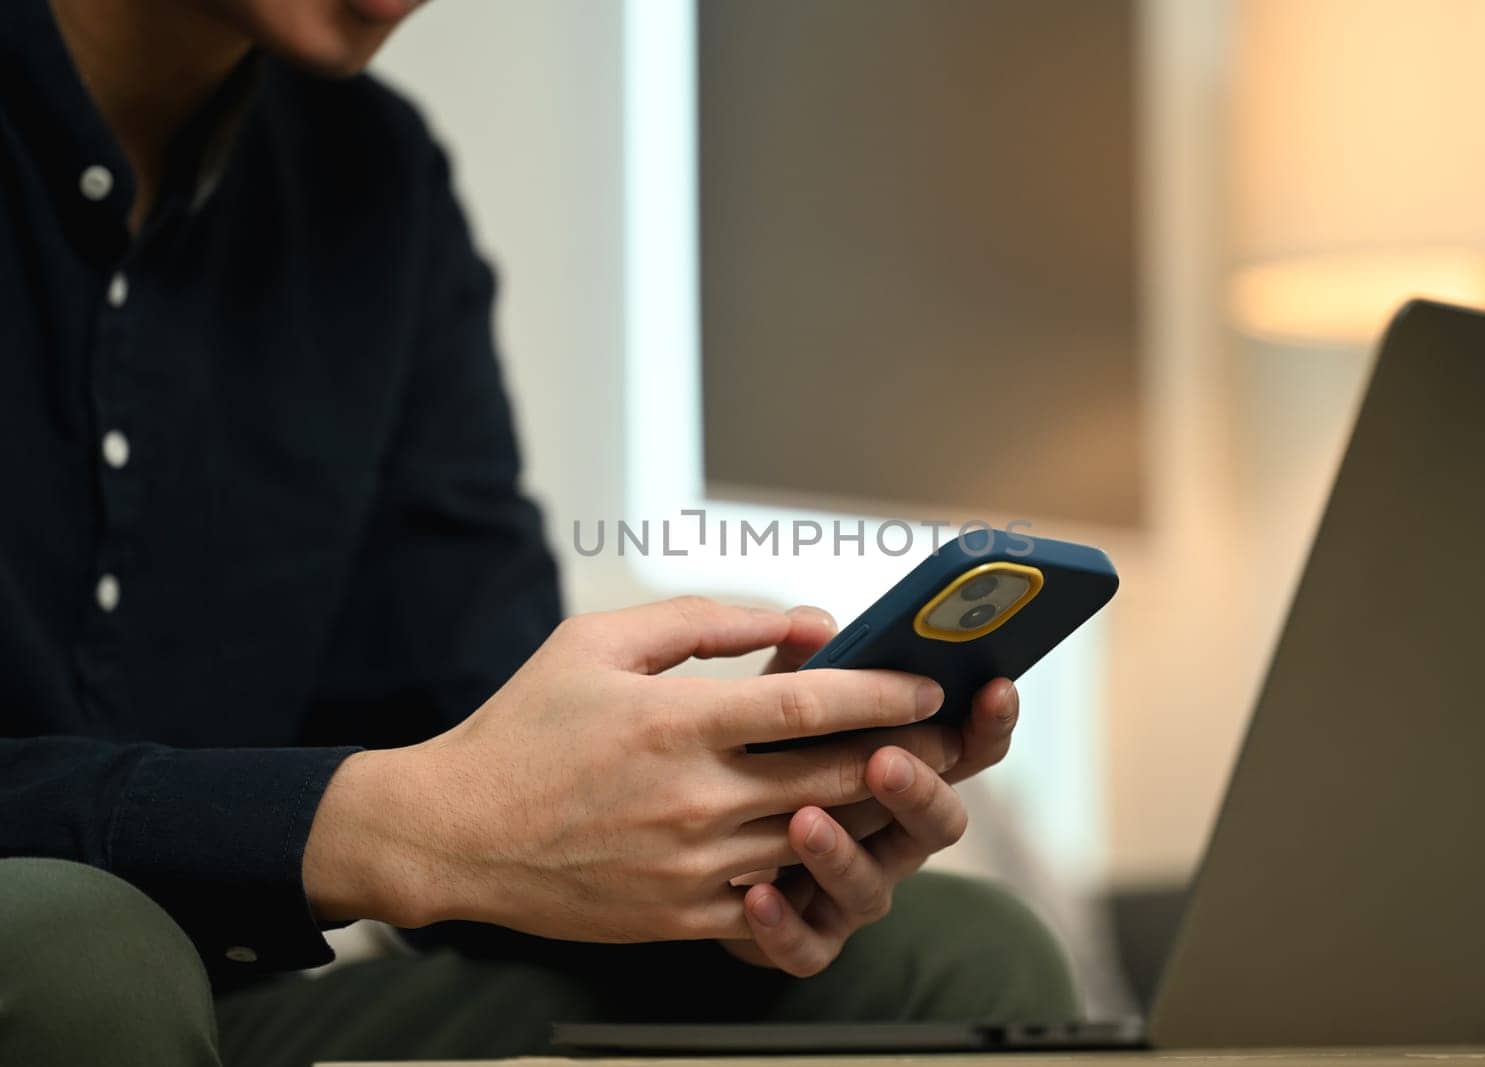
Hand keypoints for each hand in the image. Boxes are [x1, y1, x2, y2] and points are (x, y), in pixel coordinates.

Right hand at [302, 597, 959, 941]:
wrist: (453, 834)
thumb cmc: (526, 725)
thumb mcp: (599, 642)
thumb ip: (707, 620)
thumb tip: (804, 622)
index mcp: (679, 722)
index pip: (812, 705)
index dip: (885, 691)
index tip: (932, 682)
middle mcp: (697, 799)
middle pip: (839, 779)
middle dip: (908, 755)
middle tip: (953, 734)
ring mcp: (693, 867)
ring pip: (820, 841)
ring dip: (878, 813)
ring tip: (912, 782)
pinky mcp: (682, 916)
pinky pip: (777, 899)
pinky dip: (818, 873)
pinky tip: (841, 847)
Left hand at [719, 605, 1021, 975]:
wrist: (695, 849)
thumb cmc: (755, 765)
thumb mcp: (780, 708)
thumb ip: (804, 667)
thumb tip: (821, 624)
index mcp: (902, 772)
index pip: (966, 749)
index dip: (988, 722)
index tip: (994, 686)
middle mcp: (892, 836)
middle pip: (939, 821)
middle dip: (917, 789)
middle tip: (885, 759)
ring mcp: (855, 892)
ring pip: (873, 885)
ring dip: (842, 852)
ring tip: (804, 820)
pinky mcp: (808, 940)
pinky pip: (807, 946)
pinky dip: (784, 923)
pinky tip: (757, 894)